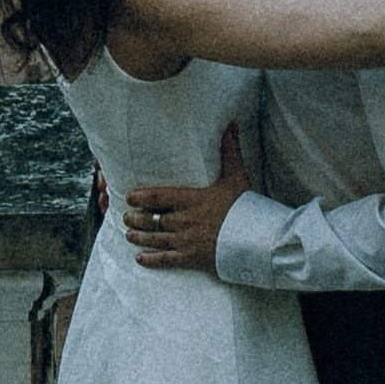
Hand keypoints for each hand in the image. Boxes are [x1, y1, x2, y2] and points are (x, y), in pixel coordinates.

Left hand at [124, 123, 251, 272]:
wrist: (258, 238)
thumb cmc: (246, 206)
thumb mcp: (237, 176)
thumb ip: (229, 150)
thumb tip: (232, 124)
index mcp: (191, 199)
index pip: (157, 196)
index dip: (140, 197)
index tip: (129, 196)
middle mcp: (184, 220)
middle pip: (151, 219)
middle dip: (135, 219)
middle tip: (126, 217)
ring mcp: (186, 240)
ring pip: (154, 239)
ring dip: (138, 237)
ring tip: (129, 234)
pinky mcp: (192, 258)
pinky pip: (165, 260)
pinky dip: (151, 259)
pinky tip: (140, 259)